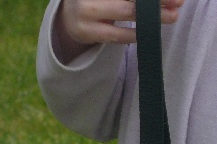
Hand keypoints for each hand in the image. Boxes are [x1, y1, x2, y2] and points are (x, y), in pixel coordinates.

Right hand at [55, 0, 184, 62]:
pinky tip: (149, 32)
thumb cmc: (100, 0)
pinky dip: (135, 33)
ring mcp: (86, 11)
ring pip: (126, 12)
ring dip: (153, 16)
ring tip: (172, 16)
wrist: (70, 17)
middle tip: (179, 1)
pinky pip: (116, 34)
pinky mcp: (85, 32)